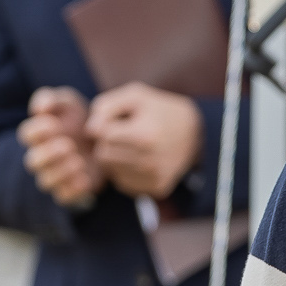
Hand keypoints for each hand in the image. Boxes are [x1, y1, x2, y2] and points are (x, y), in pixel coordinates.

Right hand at [19, 86, 103, 206]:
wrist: (108, 140)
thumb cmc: (82, 119)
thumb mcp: (70, 103)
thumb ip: (53, 99)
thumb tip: (39, 108)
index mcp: (40, 135)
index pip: (26, 135)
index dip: (37, 131)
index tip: (54, 125)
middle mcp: (43, 157)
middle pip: (32, 162)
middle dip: (48, 155)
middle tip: (68, 145)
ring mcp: (56, 174)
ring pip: (46, 181)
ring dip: (60, 172)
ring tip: (78, 161)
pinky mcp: (71, 189)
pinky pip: (63, 197)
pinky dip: (72, 190)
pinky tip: (84, 178)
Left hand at [84, 83, 202, 199]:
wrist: (196, 133)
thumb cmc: (160, 110)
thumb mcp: (135, 96)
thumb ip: (106, 106)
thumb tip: (90, 131)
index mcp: (144, 135)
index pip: (101, 135)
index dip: (105, 124)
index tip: (117, 120)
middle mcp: (149, 161)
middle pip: (103, 155)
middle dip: (107, 143)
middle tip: (123, 133)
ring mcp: (154, 177)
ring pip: (110, 171)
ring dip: (115, 157)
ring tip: (132, 145)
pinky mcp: (157, 189)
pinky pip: (123, 183)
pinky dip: (125, 171)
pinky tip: (139, 159)